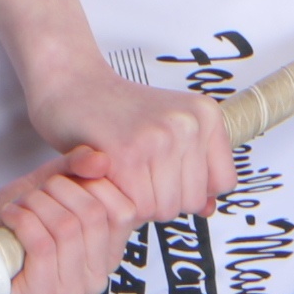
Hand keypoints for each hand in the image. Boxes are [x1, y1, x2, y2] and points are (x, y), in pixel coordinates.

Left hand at [0, 153, 142, 293]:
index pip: (124, 211)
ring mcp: (70, 292)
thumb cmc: (12, 223)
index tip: (61, 182)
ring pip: (66, 228)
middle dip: (57, 190)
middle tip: (34, 193)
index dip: (92, 183)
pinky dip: (21, 220)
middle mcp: (96, 277)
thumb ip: (75, 169)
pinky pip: (43, 246)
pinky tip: (9, 217)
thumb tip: (102, 160)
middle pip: (93, 214)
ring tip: (18, 206)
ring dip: (35, 204)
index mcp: (107, 253)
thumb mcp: (45, 188)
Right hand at [24, 64, 228, 223]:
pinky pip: (136, 207)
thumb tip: (209, 210)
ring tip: (122, 178)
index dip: (194, 189)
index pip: (223, 182)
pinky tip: (108, 180)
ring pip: (165, 208)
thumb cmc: (115, 110)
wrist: (71, 83)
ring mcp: (159, 138)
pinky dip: (119, 202)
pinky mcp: (127, 155)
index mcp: (205, 114)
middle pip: (192, 200)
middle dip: (163, 200)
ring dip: (140, 204)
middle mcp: (188, 123)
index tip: (169, 179)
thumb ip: (192, 169)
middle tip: (137, 178)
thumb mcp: (166, 129)